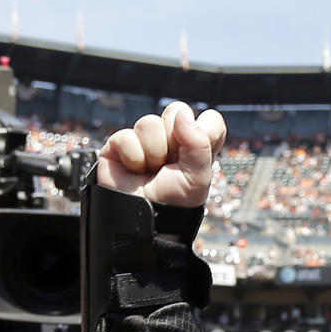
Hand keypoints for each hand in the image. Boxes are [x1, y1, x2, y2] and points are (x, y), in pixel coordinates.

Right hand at [97, 101, 225, 208]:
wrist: (146, 221)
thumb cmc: (174, 203)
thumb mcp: (198, 179)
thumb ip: (199, 145)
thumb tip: (183, 114)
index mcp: (195, 145)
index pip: (210, 119)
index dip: (206, 130)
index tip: (197, 153)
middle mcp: (172, 138)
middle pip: (177, 110)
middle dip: (175, 140)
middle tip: (170, 164)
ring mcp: (145, 138)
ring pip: (150, 123)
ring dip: (153, 154)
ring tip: (152, 171)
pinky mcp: (120, 142)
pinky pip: (128, 136)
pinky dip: (134, 158)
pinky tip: (135, 170)